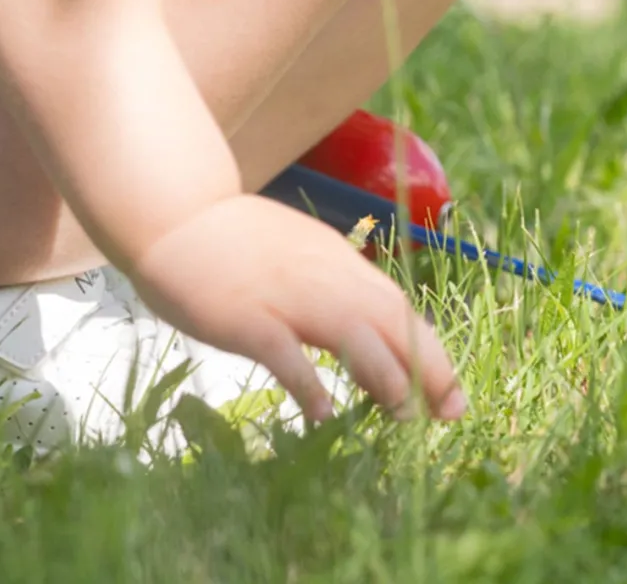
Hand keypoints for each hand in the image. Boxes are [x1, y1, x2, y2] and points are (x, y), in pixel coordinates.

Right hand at [131, 193, 465, 423]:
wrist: (174, 212)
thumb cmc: (232, 240)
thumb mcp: (296, 252)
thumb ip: (330, 283)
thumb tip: (368, 328)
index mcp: (333, 260)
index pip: (397, 306)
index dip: (431, 351)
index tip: (453, 395)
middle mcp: (319, 274)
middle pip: (388, 319)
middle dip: (426, 367)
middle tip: (447, 414)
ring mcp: (282, 294)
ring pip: (351, 332)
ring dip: (383, 374)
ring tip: (400, 414)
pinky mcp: (245, 315)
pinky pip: (285, 353)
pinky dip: (309, 384)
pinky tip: (321, 413)